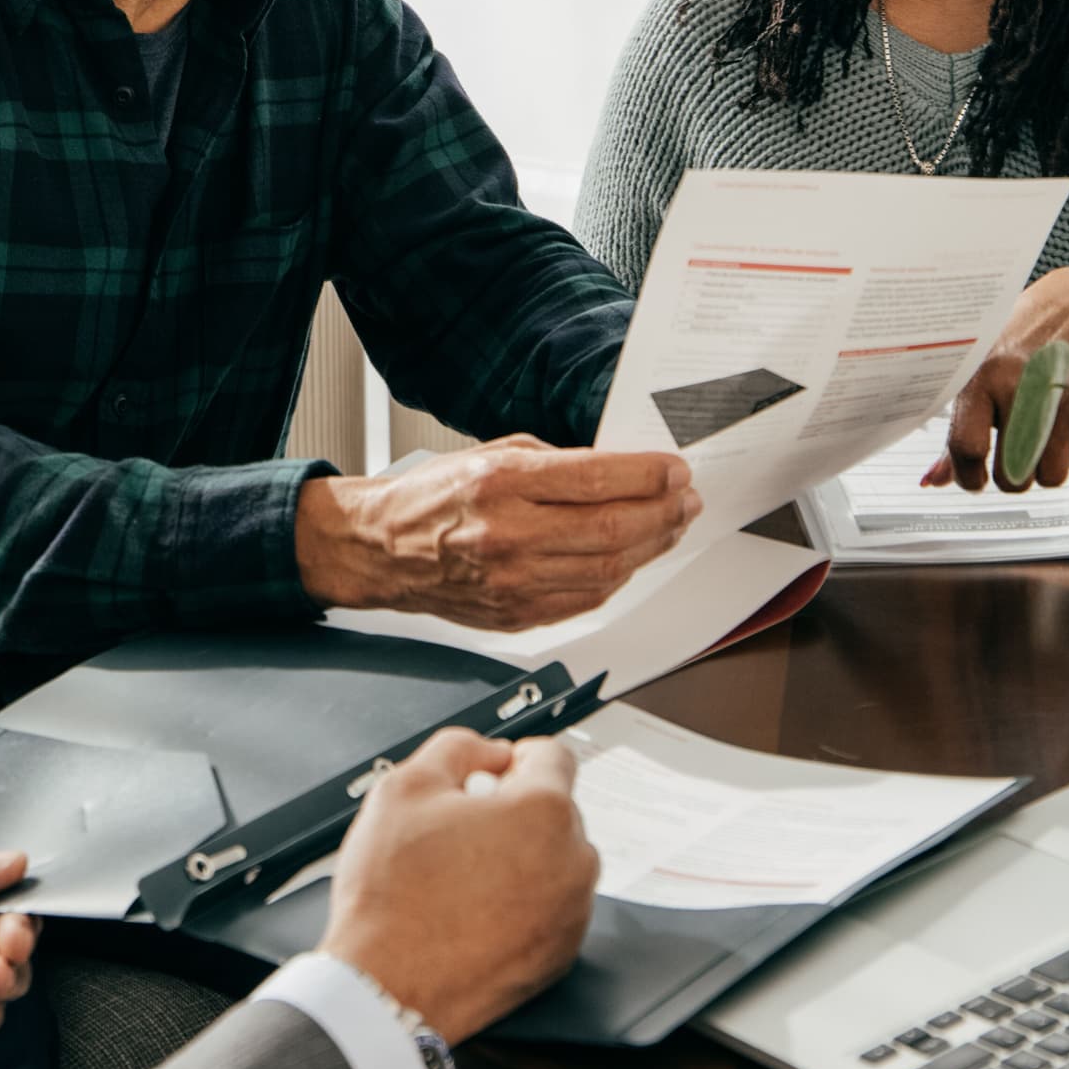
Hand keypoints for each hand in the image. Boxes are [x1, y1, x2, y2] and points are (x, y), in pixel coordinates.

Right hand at [293, 437, 699, 628]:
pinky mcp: (517, 615)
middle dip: (664, 513)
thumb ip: (555, 461)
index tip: (675, 470)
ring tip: (670, 527)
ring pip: (609, 570)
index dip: (648, 475)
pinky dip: (619, 578)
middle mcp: (508, 535)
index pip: (597, 479)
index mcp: (500, 483)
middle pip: (613, 529)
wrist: (381, 550)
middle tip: (686, 500)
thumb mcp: (490, 453)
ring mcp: (513, 582)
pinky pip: (587, 600)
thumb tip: (620, 470)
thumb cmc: (431, 498)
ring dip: (651, 547)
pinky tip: (631, 558)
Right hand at [317, 728, 597, 1040]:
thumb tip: (488, 753)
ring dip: (520, 859)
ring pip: (554, 862)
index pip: (553, 756)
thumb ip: (458, 749)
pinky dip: (522, 904)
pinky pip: (550, 909)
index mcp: (544, 812)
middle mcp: (573, 861)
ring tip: (461, 879)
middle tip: (459, 832)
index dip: (515, 758)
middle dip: (513, 813)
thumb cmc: (392, 897)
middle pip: (554, 812)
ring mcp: (572, 913)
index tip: (493, 774)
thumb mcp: (404, 789)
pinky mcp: (561, 954)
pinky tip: (473, 913)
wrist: (386, 987)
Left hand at [936, 266, 1068, 491]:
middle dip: (1013, 477)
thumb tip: (931, 482)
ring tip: (1043, 438)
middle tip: (1015, 454)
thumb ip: (959, 430)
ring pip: (1051, 477)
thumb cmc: (1022, 343)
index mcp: (982, 377)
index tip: (976, 479)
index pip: (966, 449)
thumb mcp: (983, 373)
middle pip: (1012, 477)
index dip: (968, 478)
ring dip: (1047, 467)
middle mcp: (1020, 386)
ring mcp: (1062, 396)